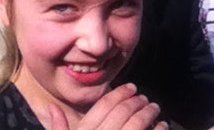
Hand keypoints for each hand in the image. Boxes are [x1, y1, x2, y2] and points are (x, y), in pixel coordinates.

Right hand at [48, 83, 167, 129]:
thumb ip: (59, 129)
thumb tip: (51, 106)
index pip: (103, 106)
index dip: (118, 94)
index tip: (130, 88)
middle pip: (121, 112)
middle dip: (136, 101)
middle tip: (145, 98)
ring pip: (136, 125)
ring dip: (148, 113)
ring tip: (155, 109)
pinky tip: (161, 126)